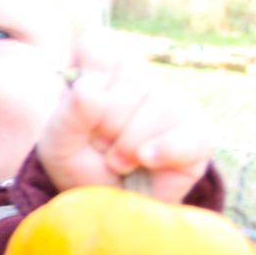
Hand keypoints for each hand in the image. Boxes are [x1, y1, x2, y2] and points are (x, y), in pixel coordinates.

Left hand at [36, 31, 212, 203]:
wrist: (107, 206)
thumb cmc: (81, 168)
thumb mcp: (58, 145)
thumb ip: (68, 115)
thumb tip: (90, 90)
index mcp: (105, 72)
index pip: (98, 47)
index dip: (89, 80)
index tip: (82, 110)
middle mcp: (142, 80)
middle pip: (128, 83)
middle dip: (106, 126)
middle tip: (101, 147)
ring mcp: (173, 104)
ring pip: (160, 106)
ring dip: (128, 145)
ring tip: (118, 162)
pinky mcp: (197, 134)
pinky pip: (189, 134)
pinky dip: (164, 150)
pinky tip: (146, 160)